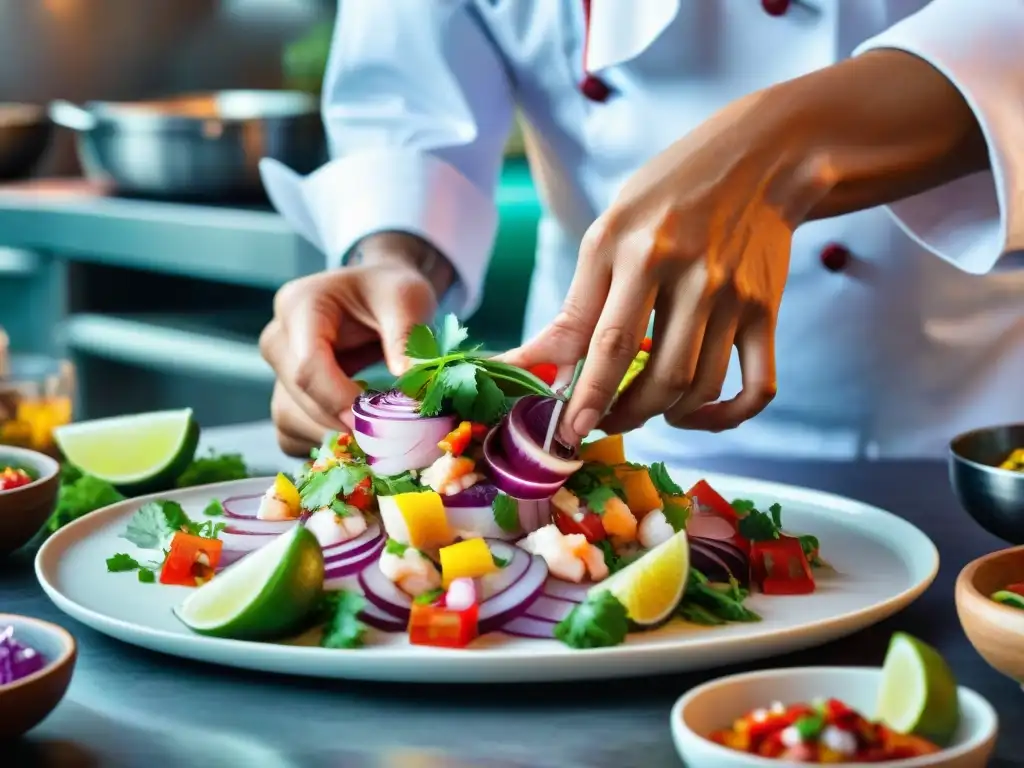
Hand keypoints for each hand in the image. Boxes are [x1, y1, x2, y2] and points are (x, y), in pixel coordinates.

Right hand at [260, 234, 450, 455]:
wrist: (380, 294)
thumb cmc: (390, 291)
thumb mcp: (407, 297)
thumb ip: (406, 336)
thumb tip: (408, 382)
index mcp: (299, 305)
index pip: (308, 367)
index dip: (341, 401)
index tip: (380, 421)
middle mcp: (278, 338)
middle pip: (297, 397)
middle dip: (343, 422)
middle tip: (390, 434)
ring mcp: (277, 370)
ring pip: (289, 421)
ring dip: (333, 437)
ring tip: (378, 433)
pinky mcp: (285, 395)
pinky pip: (291, 434)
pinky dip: (324, 444)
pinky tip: (359, 434)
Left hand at [504, 92, 835, 441]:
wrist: (757, 160)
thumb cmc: (665, 197)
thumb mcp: (607, 234)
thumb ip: (575, 304)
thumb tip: (529, 363)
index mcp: (639, 252)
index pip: (610, 341)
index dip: (589, 393)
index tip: (568, 429)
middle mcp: (692, 275)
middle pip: (662, 375)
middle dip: (624, 413)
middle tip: (600, 422)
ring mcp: (736, 296)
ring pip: (702, 387)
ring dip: (666, 416)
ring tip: (639, 411)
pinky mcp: (768, 310)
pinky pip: (758, 384)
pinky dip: (728, 416)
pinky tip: (696, 415)